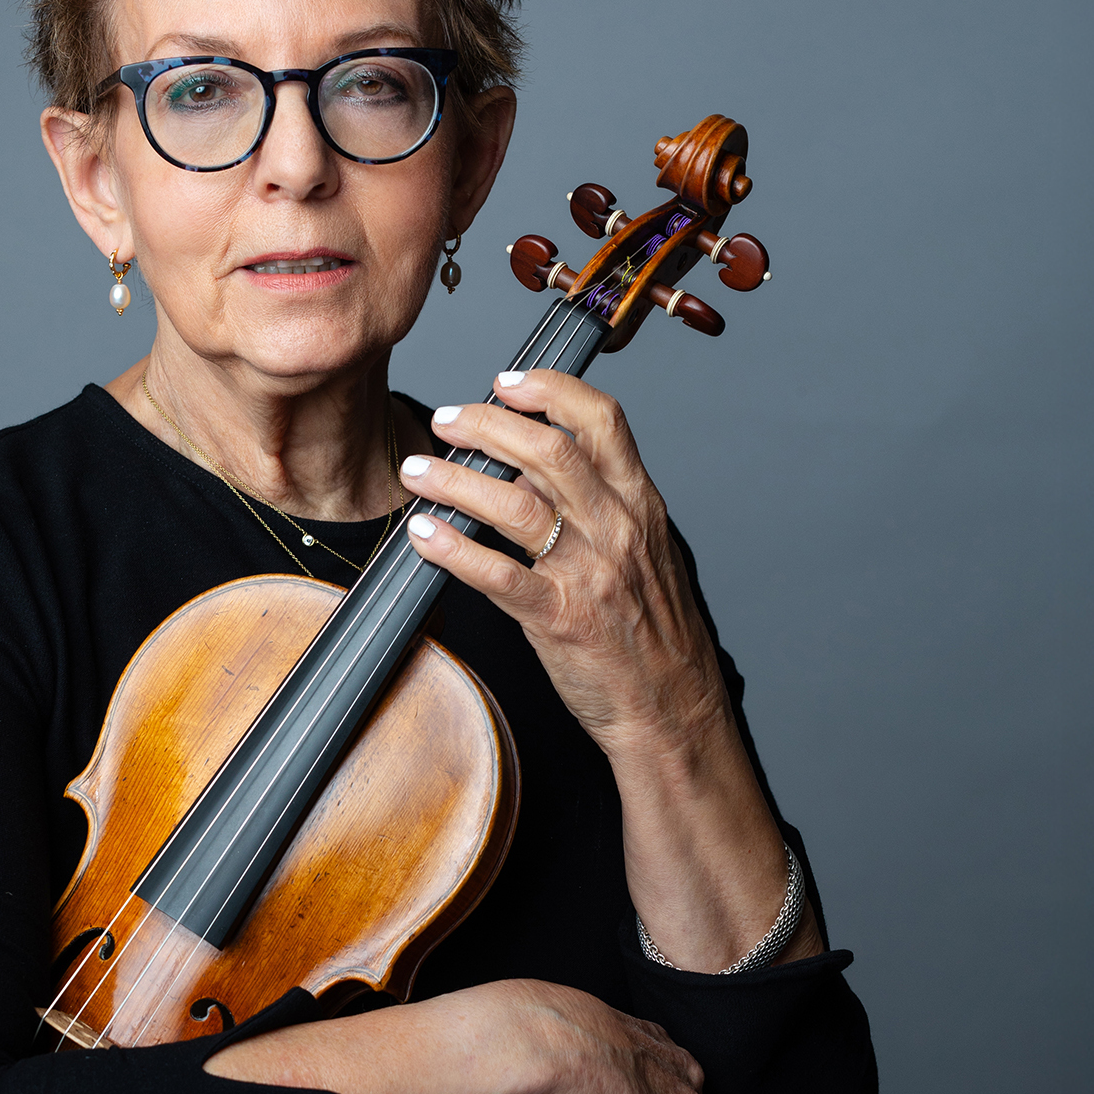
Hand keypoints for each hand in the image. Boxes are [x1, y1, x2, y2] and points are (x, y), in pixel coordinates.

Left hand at [402, 369, 817, 972]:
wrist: (675, 712)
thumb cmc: (656, 636)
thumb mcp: (651, 554)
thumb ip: (611, 507)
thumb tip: (555, 468)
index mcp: (642, 505)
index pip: (601, 420)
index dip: (549, 389)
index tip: (506, 380)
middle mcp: (617, 529)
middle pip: (546, 449)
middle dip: (485, 424)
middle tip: (445, 420)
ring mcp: (589, 573)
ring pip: (515, 504)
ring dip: (455, 479)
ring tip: (418, 471)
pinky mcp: (561, 620)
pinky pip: (497, 574)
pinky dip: (454, 549)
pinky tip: (423, 535)